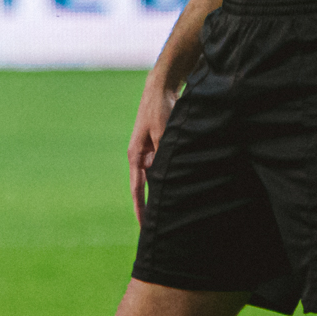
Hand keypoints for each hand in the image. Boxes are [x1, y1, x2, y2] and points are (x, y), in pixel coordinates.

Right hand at [127, 68, 180, 224]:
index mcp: (136, 156)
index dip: (141, 209)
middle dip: (151, 207)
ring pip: (157, 179)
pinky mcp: (160, 147)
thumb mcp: (163, 132)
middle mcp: (141, 157)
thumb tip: (165, 175)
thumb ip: (164, 154)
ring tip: (173, 213)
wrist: (161, 87)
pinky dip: (170, 180)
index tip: (144, 227)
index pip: (138, 189)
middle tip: (160, 228)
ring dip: (163, 193)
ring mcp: (150, 152)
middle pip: (146, 188)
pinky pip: (164, 169)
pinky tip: (180, 189)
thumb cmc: (160, 108)